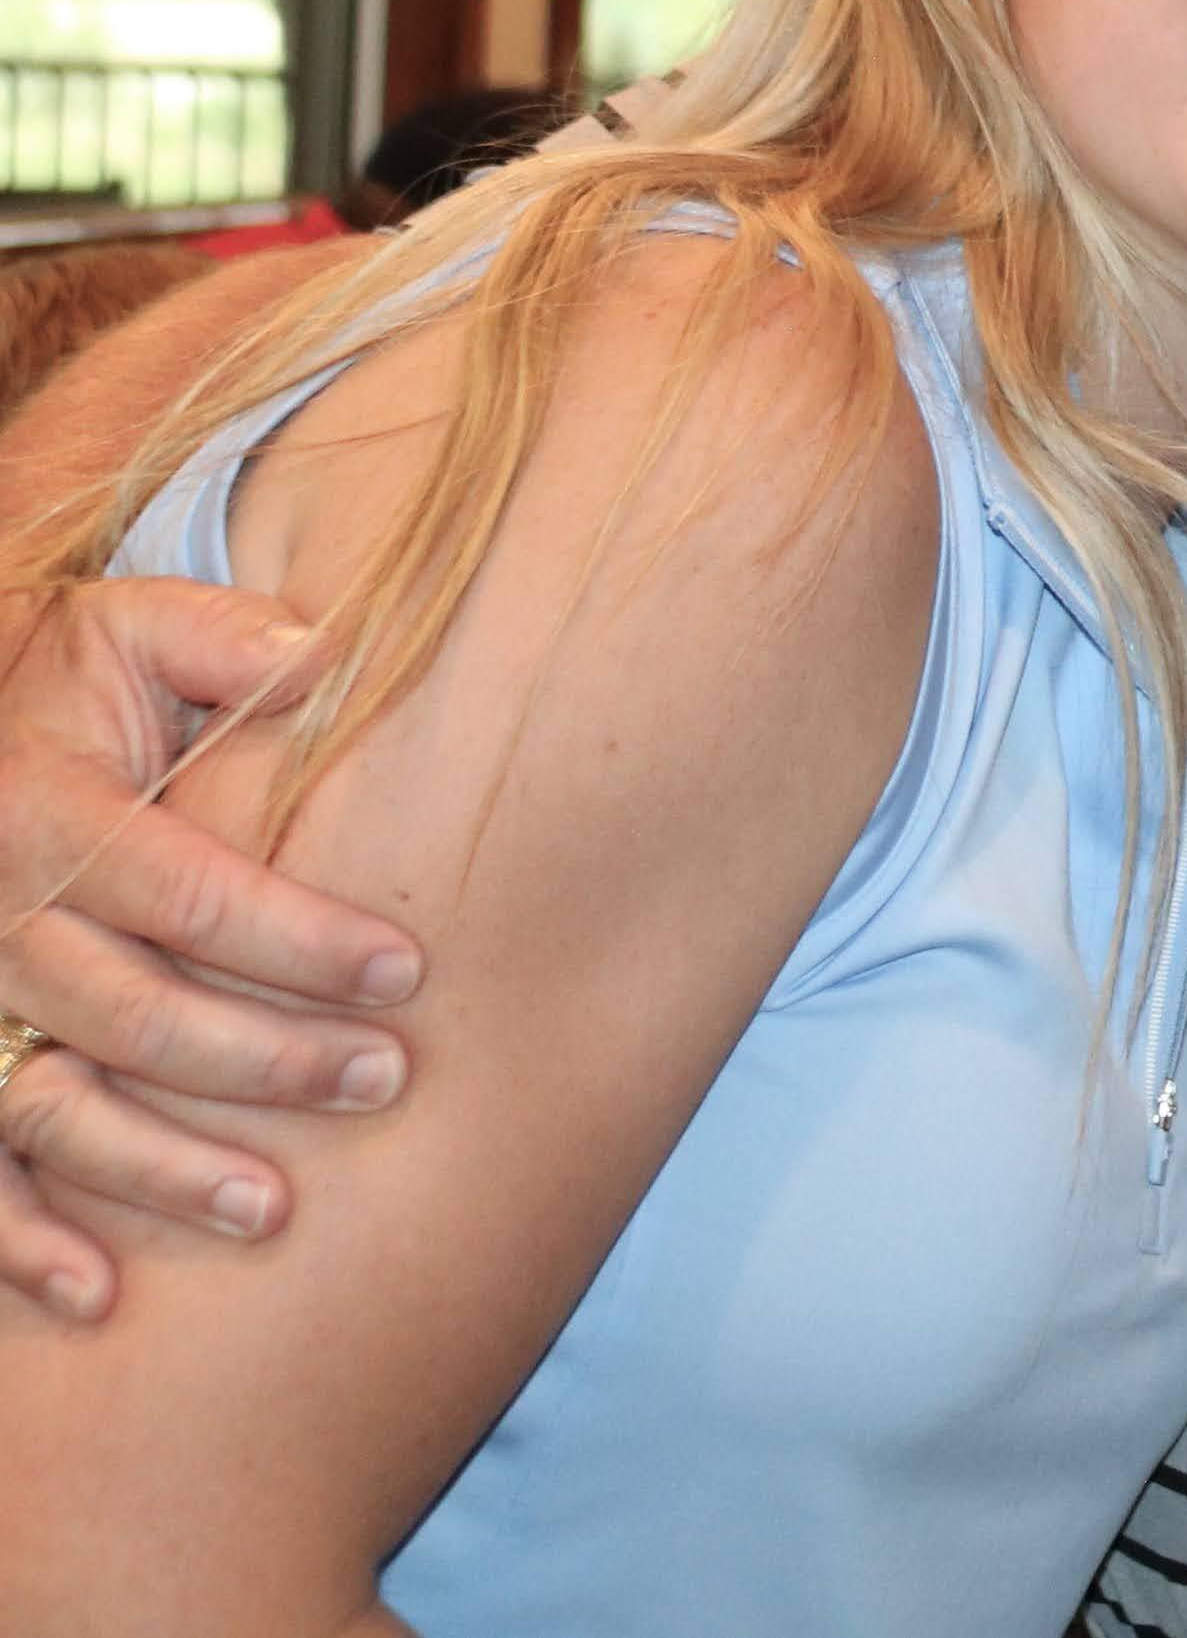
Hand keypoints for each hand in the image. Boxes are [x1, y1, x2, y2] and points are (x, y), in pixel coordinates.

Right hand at [0, 578, 423, 1320]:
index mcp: (47, 816)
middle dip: (263, 1061)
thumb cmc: (53, 685)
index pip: (190, 895)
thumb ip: (224, 639)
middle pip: (133, 1015)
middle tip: (385, 1083)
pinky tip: (98, 1298)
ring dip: (156, 1172)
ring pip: (53, 1110)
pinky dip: (19, 1244)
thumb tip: (327, 654)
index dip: (300, 941)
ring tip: (272, 1211)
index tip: (407, 973)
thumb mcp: (122, 629)